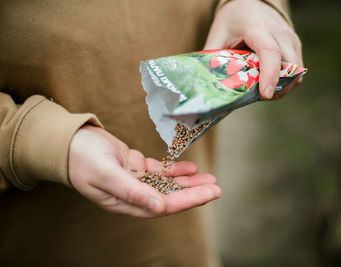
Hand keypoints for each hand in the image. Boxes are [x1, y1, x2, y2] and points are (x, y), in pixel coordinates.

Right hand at [68, 125, 220, 217]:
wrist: (68, 141)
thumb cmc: (82, 158)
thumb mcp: (107, 174)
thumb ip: (132, 191)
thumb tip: (160, 207)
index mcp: (126, 201)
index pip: (164, 205)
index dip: (189, 200)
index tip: (211, 194)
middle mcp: (133, 194)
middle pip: (169, 196)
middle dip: (194, 192)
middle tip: (217, 187)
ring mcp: (134, 180)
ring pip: (167, 184)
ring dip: (188, 182)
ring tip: (209, 178)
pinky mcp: (134, 166)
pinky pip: (159, 170)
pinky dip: (174, 169)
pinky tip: (190, 168)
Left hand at [204, 0, 302, 99]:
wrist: (251, 2)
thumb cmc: (233, 20)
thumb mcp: (218, 35)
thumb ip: (213, 58)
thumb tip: (208, 83)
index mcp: (257, 28)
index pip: (269, 52)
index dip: (269, 75)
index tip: (266, 94)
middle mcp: (278, 32)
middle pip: (290, 65)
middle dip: (279, 87)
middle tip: (262, 96)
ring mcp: (290, 38)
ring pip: (297, 70)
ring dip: (284, 85)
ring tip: (265, 90)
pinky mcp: (295, 45)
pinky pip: (297, 69)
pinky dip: (287, 80)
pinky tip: (271, 81)